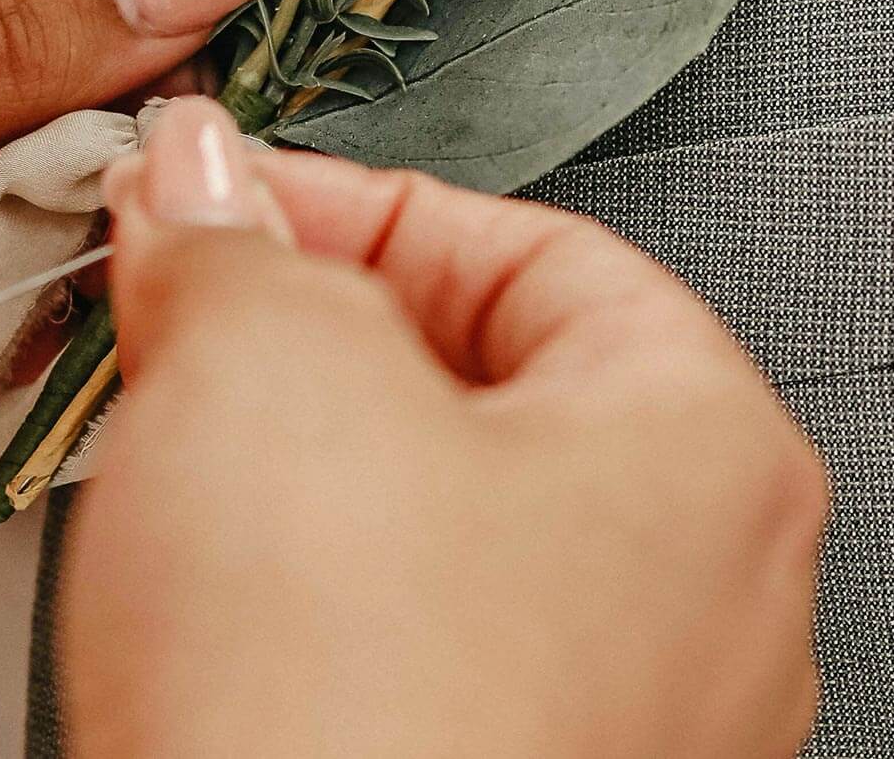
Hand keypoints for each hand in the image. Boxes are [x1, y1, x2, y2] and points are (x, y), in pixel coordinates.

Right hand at [62, 99, 828, 758]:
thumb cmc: (350, 725)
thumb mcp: (263, 373)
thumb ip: (239, 246)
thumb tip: (205, 189)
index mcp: (712, 451)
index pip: (530, 246)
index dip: (347, 208)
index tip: (216, 209)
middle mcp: (710, 607)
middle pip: (492, 395)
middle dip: (315, 352)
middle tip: (181, 339)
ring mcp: (628, 742)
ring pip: (447, 544)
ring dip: (304, 496)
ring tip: (182, 496)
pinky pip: (420, 674)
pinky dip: (318, 631)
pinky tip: (223, 642)